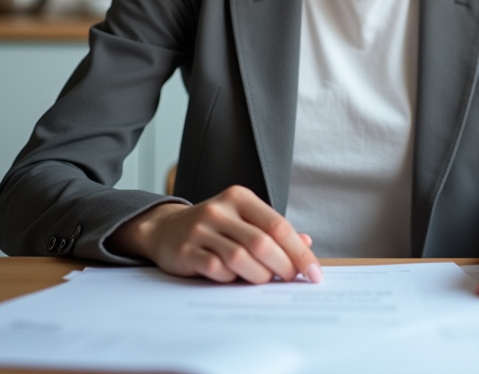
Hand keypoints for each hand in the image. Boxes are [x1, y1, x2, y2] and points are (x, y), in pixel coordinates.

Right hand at [106, 185, 322, 284]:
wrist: (164, 229)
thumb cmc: (214, 228)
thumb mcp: (243, 220)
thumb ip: (272, 231)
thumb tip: (306, 243)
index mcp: (240, 198)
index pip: (278, 226)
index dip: (299, 252)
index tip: (314, 274)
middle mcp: (220, 209)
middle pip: (262, 242)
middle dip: (283, 266)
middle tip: (290, 280)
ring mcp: (200, 229)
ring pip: (240, 257)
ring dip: (259, 275)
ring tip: (264, 280)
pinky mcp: (185, 250)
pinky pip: (216, 269)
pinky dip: (230, 279)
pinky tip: (233, 279)